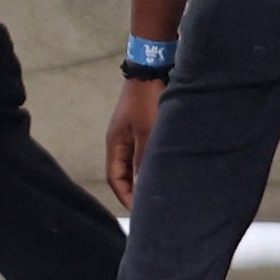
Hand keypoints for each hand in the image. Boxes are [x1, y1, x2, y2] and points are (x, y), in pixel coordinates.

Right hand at [105, 73, 160, 208]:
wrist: (151, 69)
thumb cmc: (146, 99)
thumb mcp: (146, 132)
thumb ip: (144, 158)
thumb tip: (144, 184)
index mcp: (115, 144)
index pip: (115, 178)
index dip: (125, 196)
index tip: (138, 211)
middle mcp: (120, 141)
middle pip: (124, 172)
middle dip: (134, 190)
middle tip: (150, 204)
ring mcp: (131, 133)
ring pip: (136, 162)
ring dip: (144, 176)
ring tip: (159, 189)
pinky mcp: (143, 126)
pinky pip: (144, 151)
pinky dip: (151, 162)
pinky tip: (164, 167)